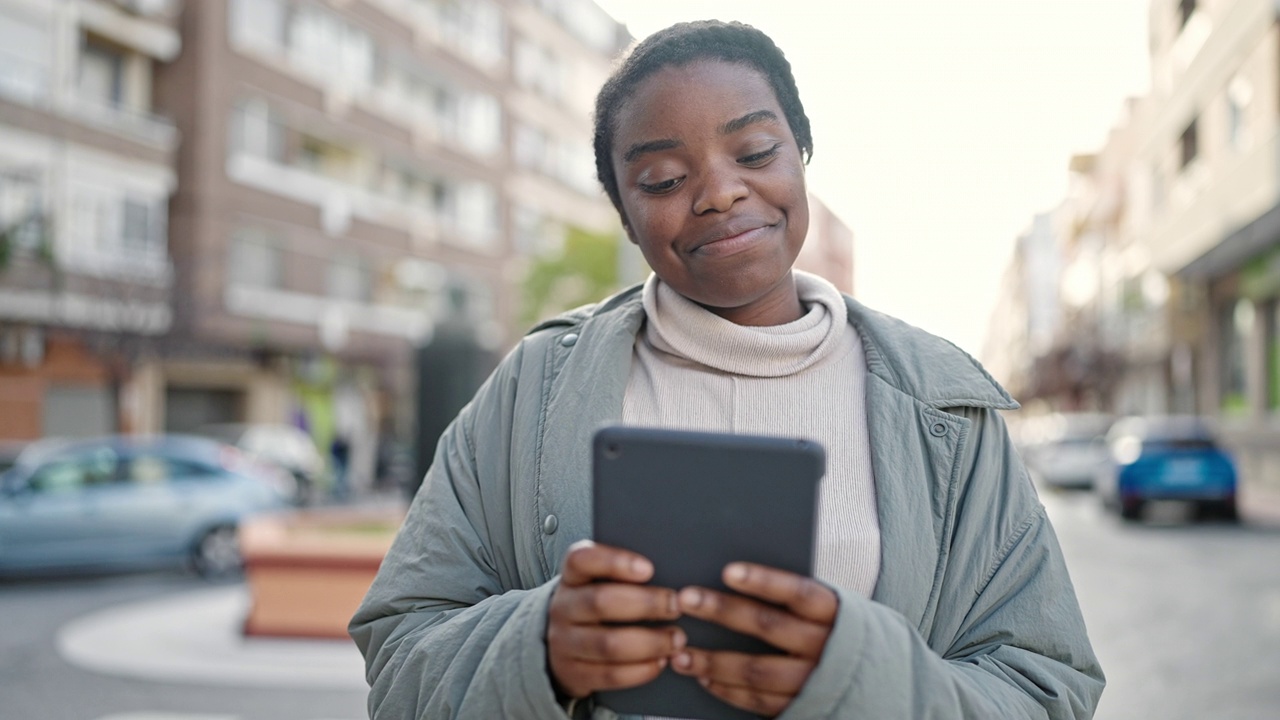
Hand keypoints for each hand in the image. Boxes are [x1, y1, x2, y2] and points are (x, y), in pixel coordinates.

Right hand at [547, 541, 686, 698]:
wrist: (564, 644)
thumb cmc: (595, 604)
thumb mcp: (598, 581)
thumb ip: (625, 574)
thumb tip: (669, 570)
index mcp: (572, 577)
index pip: (582, 560)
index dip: (614, 562)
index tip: (648, 569)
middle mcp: (563, 607)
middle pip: (600, 602)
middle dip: (645, 604)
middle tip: (675, 606)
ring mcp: (565, 643)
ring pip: (608, 644)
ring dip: (649, 643)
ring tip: (676, 640)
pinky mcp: (574, 673)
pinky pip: (610, 674)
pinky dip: (640, 670)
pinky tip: (660, 661)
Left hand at [671, 562, 837, 717]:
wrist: (881, 681)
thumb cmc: (840, 631)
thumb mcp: (833, 607)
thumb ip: (795, 597)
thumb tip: (735, 576)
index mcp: (834, 613)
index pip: (797, 592)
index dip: (764, 581)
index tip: (728, 571)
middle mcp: (825, 646)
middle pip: (769, 626)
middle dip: (723, 612)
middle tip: (685, 598)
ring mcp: (813, 681)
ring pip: (757, 670)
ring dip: (714, 661)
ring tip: (680, 652)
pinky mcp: (803, 707)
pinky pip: (759, 701)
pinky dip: (728, 690)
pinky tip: (704, 678)